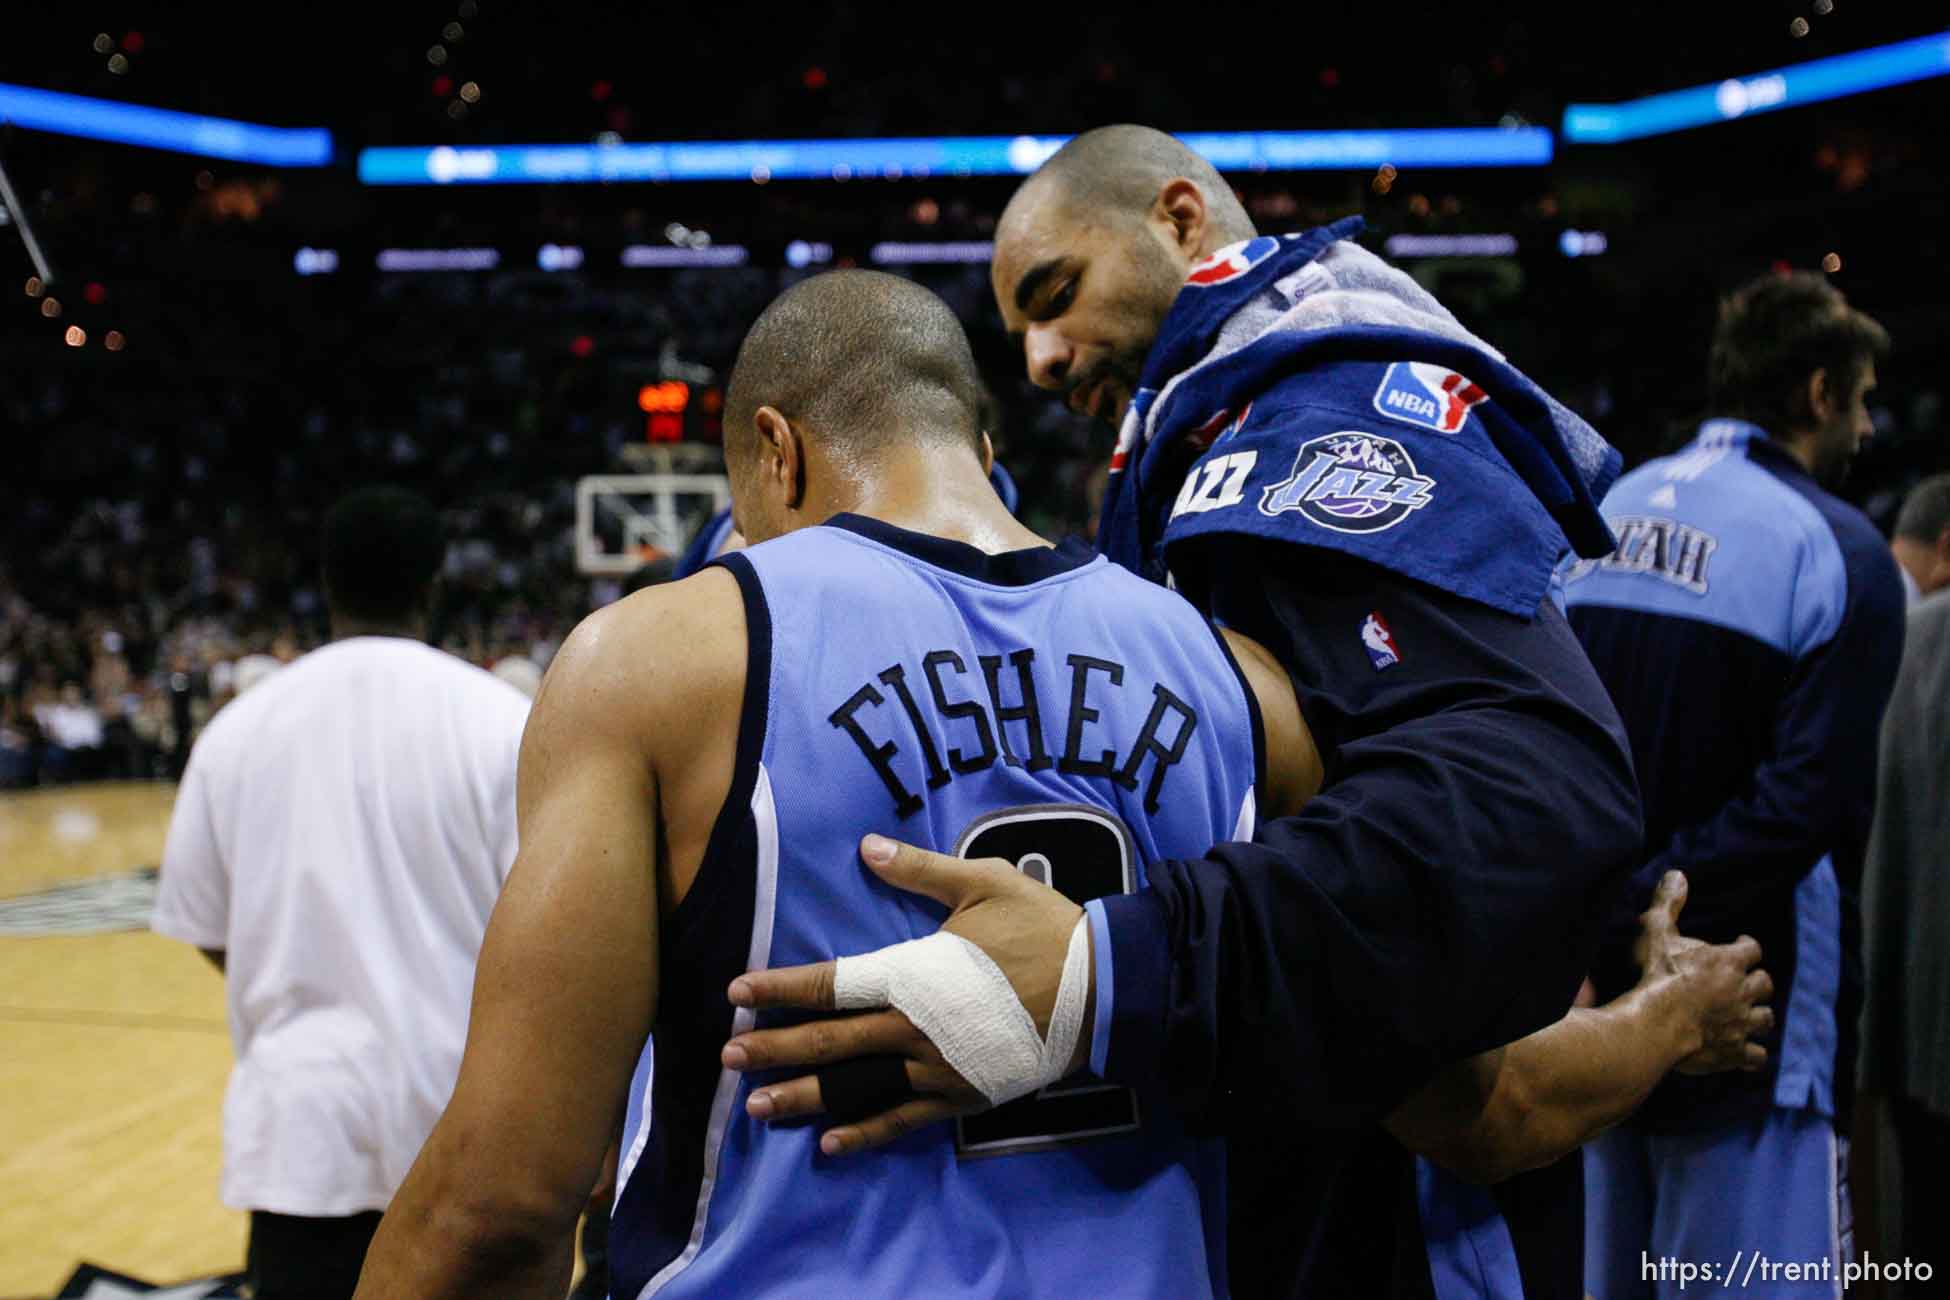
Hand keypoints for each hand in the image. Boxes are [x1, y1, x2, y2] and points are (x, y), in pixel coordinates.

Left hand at [720, 833, 1087, 1154]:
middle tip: (728, 1056)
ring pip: (858, 1088)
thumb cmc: (1042, 928)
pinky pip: (902, 1121)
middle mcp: (915, 1028)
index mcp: (915, 973)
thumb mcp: (984, 882)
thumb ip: (920, 871)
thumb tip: (866, 847)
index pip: (833, 983)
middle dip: (775, 1048)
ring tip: (756, 1106)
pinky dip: (865, 1135)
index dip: (782, 987)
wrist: (1103, 988)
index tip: (738, 992)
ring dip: (804, 1097)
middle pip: (831, 1041)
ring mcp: (936, 1069)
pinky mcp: (961, 1096)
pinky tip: (830, 1146)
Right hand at [1632, 870, 1773, 1074]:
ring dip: (1759, 1016)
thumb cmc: (1655, 976)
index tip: (1739, 945)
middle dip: (1757, 982)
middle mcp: (1743, 992)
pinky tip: (1745, 1054)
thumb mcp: (1655, 931)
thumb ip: (1668, 903)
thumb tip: (1677, 874)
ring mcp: (1742, 1024)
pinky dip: (1752, 1055)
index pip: (1752, 949)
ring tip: (1747, 1015)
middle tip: (1743, 982)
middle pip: (1764, 984)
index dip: (1746, 946)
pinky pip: (1756, 1057)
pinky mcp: (1735, 1052)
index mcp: (1729, 962)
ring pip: (1765, 1019)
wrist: (1654, 1026)